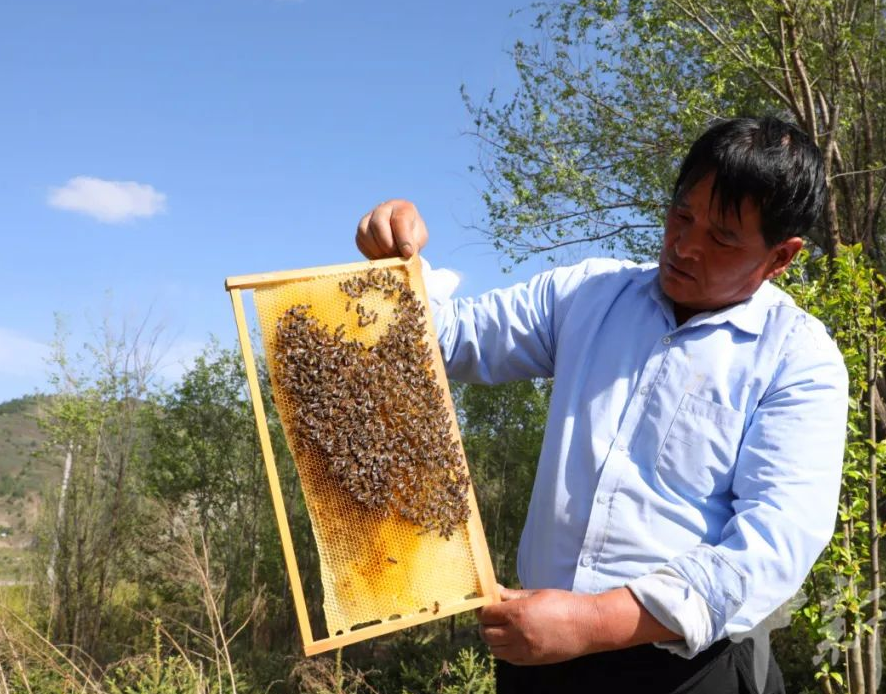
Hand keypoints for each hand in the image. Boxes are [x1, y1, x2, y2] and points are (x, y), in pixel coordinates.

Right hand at [356, 199, 428, 259]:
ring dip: (376, 249)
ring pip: (364, 231)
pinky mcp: (362, 228)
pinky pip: (360, 240)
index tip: (408, 253)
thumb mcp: (419, 240)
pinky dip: (369, 252)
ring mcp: (370, 217)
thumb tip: (405, 255)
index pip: (400, 220)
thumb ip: (414, 245)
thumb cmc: (413, 236)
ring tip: (388, 257)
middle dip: (386, 243)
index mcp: (403, 208)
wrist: (402, 235)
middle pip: (378, 222)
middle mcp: (384, 208)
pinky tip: (380, 256)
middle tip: (394, 255)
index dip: (403, 238)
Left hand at [478, 585, 679, 665]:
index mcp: (518, 613)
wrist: (587, 625)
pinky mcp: (531, 661)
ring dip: (494, 639)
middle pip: (486, 633)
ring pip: (494, 649)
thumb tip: (494, 590)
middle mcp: (518, 633)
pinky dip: (505, 650)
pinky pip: (508, 658)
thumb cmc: (563, 604)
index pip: (486, 614)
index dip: (484, 609)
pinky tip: (513, 640)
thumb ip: (512, 595)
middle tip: (493, 618)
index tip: (488, 606)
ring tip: (503, 629)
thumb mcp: (536, 594)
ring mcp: (524, 650)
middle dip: (486, 625)